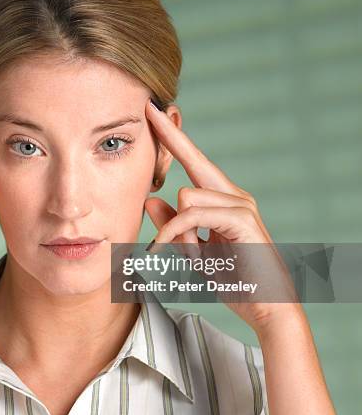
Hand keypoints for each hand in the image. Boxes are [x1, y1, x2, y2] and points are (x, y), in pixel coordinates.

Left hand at [143, 99, 299, 332]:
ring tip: (175, 253)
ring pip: (186, 195)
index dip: (174, 139)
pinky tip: (164, 249)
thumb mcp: (193, 251)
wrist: (266, 307)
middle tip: (148, 108)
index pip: (194, 163)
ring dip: (171, 228)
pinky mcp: (243, 220)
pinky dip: (174, 233)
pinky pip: (193, 215)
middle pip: (196, 159)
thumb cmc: (233, 279)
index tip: (155, 114)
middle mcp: (234, 196)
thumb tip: (151, 200)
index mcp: (222, 200)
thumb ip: (173, 226)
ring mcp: (241, 205)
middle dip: (171, 135)